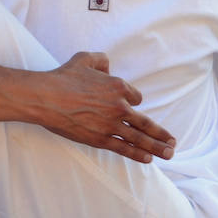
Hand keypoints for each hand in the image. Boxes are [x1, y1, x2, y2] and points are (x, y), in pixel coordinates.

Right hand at [38, 52, 174, 162]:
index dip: (134, 102)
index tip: (132, 106)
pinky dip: (137, 154)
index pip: (136, 98)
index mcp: (118, 87)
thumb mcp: (84, 59)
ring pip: (139, 138)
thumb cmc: (62, 77)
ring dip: (156, 147)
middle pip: (146, 122)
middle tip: (173, 141)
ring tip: (169, 153)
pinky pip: (123, 148)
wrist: (45, 97)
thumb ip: (100, 59)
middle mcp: (120, 106)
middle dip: (161, 134)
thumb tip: (107, 66)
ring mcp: (111, 124)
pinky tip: (148, 158)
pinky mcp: (100, 138)